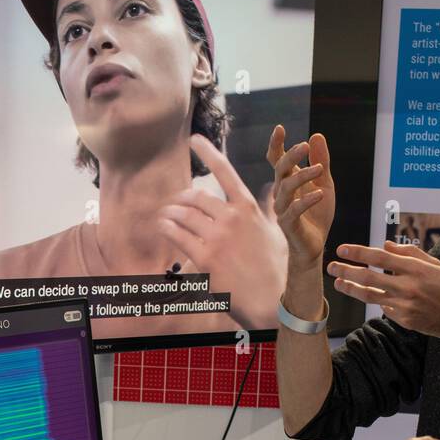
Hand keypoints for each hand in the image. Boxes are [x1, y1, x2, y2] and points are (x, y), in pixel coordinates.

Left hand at [156, 134, 286, 328]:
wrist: (270, 300)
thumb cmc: (276, 268)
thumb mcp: (277, 233)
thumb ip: (268, 210)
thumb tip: (270, 191)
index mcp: (248, 209)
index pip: (226, 172)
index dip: (208, 152)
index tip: (194, 140)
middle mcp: (231, 218)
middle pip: (196, 196)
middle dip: (181, 198)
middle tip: (174, 203)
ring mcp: (217, 238)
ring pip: (183, 215)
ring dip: (169, 213)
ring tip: (164, 216)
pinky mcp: (205, 258)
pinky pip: (177, 235)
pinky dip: (167, 228)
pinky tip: (163, 227)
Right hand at [266, 126, 334, 269]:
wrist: (314, 246)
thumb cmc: (317, 216)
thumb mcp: (324, 183)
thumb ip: (321, 161)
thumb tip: (316, 136)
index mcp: (288, 181)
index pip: (277, 160)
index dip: (276, 145)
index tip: (279, 128)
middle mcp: (282, 193)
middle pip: (280, 170)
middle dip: (291, 156)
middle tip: (304, 146)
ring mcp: (283, 209)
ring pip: (286, 188)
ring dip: (302, 176)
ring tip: (319, 169)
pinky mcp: (289, 225)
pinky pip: (294, 210)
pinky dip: (307, 200)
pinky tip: (319, 194)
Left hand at [326, 240, 439, 340]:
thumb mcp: (435, 264)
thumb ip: (409, 253)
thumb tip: (385, 245)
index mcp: (416, 269)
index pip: (380, 258)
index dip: (358, 253)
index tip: (342, 249)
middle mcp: (408, 287)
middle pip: (368, 277)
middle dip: (346, 271)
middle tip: (331, 266)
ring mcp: (404, 305)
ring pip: (370, 296)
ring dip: (350, 289)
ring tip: (338, 283)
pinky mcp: (404, 320)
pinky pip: (385, 308)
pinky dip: (379, 301)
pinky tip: (375, 297)